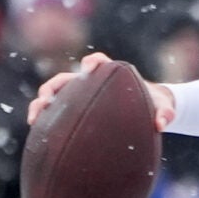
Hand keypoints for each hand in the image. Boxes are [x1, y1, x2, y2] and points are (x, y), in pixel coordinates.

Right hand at [28, 51, 176, 130]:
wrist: (148, 110)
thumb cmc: (155, 105)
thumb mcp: (163, 108)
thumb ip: (165, 113)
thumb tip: (161, 124)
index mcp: (110, 75)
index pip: (97, 61)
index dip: (92, 62)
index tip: (89, 69)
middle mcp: (90, 83)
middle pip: (65, 79)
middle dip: (52, 88)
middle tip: (46, 100)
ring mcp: (80, 97)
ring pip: (55, 96)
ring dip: (41, 105)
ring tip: (33, 120)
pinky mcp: (75, 111)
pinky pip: (57, 114)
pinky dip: (46, 121)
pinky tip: (39, 136)